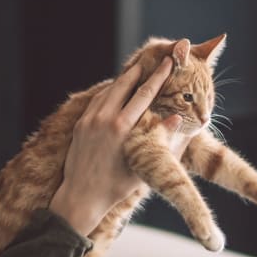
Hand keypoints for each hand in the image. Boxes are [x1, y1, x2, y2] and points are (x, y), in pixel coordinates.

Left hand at [50, 57, 188, 235]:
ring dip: (123, 80)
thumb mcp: (143, 164)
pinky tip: (115, 90)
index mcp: (122, 128)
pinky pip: (96, 101)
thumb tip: (176, 119)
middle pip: (124, 85)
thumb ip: (159, 139)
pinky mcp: (80, 125)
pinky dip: (108, 92)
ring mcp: (89, 120)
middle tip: (152, 59)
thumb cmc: (116, 186)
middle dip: (140, 71)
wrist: (82, 197)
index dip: (158, 76)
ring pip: (109, 91)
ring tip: (136, 71)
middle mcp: (104, 119)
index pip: (144, 94)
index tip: (168, 63)